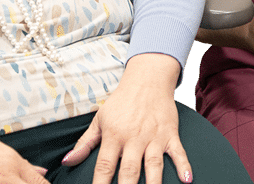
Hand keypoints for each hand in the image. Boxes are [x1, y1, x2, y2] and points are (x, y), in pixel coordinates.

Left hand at [61, 54, 189, 183]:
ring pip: (153, 165)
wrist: (146, 80)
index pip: (105, 165)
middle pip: (129, 170)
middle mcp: (133, 139)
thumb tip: (67, 161)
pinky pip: (178, 152)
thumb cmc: (120, 102)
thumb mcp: (99, 120)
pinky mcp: (170, 135)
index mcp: (113, 136)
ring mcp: (153, 137)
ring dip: (153, 183)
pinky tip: (186, 180)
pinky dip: (183, 165)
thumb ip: (85, 143)